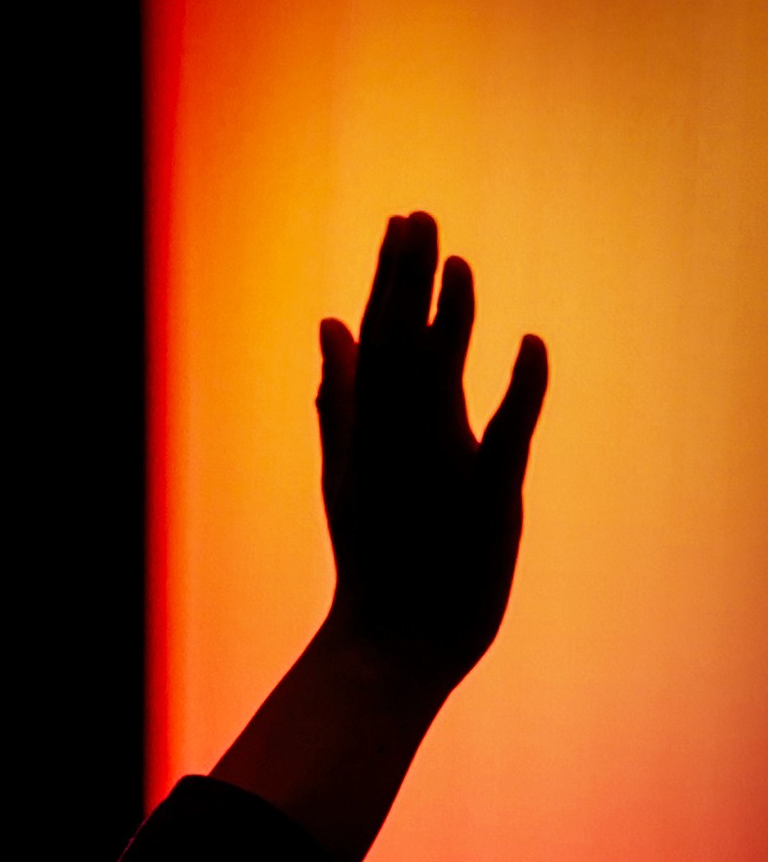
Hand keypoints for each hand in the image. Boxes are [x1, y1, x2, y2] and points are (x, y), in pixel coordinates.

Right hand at [317, 211, 547, 692]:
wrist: (392, 644)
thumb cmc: (378, 557)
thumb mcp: (350, 466)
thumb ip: (341, 394)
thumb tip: (330, 322)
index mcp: (369, 430)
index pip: (379, 340)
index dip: (392, 279)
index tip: (405, 223)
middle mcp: (398, 443)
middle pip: (402, 349)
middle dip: (410, 281)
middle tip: (421, 216)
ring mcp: (439, 472)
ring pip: (438, 385)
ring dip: (450, 323)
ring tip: (461, 265)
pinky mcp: (485, 503)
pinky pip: (504, 439)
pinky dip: (519, 391)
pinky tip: (531, 345)